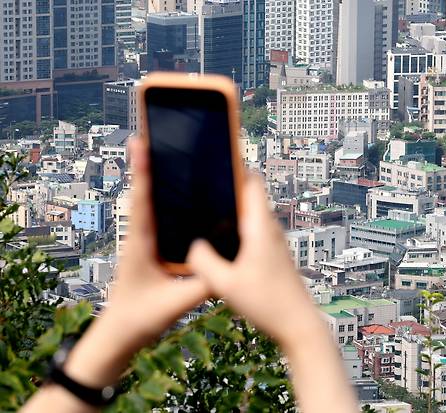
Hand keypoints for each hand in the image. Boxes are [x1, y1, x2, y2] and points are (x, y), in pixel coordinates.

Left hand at [63, 138, 209, 387]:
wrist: (120, 334)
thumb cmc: (141, 317)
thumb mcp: (176, 302)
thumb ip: (202, 285)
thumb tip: (230, 264)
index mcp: (140, 244)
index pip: (142, 201)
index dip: (142, 171)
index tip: (140, 142)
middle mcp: (140, 237)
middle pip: (146, 193)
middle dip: (150, 163)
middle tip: (154, 133)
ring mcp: (145, 242)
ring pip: (151, 203)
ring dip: (156, 177)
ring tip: (166, 152)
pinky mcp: (151, 249)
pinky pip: (158, 217)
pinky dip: (164, 198)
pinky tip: (178, 192)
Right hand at [187, 175, 321, 349]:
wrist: (299, 325)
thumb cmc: (268, 303)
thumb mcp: (225, 284)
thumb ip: (204, 262)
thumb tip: (193, 246)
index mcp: (261, 227)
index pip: (253, 182)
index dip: (235, 167)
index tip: (215, 158)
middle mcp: (271, 230)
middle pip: (250, 197)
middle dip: (227, 189)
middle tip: (201, 187)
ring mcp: (274, 243)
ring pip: (251, 216)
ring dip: (232, 212)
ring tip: (205, 214)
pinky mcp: (274, 256)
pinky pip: (253, 233)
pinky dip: (238, 230)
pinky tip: (221, 244)